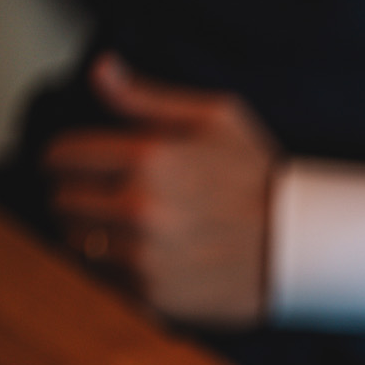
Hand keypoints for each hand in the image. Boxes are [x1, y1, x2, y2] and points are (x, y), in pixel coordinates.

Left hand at [44, 53, 278, 325]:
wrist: (302, 248)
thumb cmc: (260, 179)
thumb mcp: (217, 120)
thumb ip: (147, 97)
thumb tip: (100, 69)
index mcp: (148, 159)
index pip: (61, 157)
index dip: (66, 158)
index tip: (79, 164)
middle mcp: (139, 208)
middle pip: (61, 201)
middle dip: (77, 195)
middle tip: (107, 197)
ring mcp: (144, 257)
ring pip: (77, 243)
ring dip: (93, 234)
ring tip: (127, 230)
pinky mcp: (153, 296)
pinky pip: (103, 280)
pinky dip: (115, 270)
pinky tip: (147, 258)